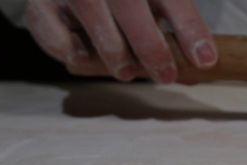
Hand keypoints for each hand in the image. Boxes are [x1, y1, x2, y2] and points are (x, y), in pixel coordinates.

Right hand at [24, 0, 216, 82]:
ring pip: (89, 8)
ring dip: (111, 48)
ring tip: (126, 72)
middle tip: (164, 75)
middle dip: (150, 44)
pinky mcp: (41, 2)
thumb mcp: (157, 7)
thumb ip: (177, 35)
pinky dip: (63, 44)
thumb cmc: (131, 1)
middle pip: (128, 2)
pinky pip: (45, 22)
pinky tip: (83, 59)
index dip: (190, 28)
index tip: (205, 60)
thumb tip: (202, 69)